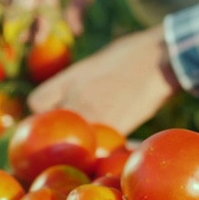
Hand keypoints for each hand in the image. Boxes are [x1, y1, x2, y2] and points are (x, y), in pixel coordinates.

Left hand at [27, 25, 181, 134]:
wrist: (162, 59)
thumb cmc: (134, 52)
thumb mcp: (96, 62)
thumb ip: (79, 81)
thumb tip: (73, 96)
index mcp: (70, 78)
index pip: (36, 103)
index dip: (41, 110)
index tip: (52, 112)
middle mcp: (76, 98)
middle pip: (51, 126)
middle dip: (58, 130)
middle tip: (69, 132)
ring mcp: (95, 116)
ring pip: (76, 140)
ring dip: (83, 142)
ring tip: (94, 141)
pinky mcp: (116, 130)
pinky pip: (103, 146)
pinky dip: (107, 147)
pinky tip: (117, 145)